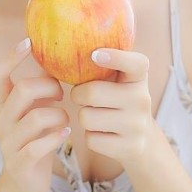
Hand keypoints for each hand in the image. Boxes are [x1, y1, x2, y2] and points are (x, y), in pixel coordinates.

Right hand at [0, 38, 70, 191]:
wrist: (23, 185)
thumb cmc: (34, 141)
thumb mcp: (35, 112)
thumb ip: (40, 90)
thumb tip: (56, 57)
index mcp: (3, 106)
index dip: (10, 57)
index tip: (28, 42)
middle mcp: (1, 121)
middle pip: (22, 90)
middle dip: (48, 87)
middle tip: (61, 93)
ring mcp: (8, 143)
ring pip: (36, 117)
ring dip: (58, 115)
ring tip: (65, 120)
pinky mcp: (19, 164)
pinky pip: (38, 146)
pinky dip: (56, 138)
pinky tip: (65, 135)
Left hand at [69, 48, 153, 165]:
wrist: (140, 138)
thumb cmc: (116, 99)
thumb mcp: (116, 79)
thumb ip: (98, 63)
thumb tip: (49, 45)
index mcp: (139, 77)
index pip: (136, 63)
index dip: (116, 57)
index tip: (95, 55)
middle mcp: (142, 99)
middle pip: (92, 93)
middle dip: (78, 94)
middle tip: (81, 95)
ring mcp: (137, 125)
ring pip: (87, 117)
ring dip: (83, 117)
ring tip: (95, 114)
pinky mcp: (130, 146)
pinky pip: (91, 139)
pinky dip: (90, 136)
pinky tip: (102, 133)